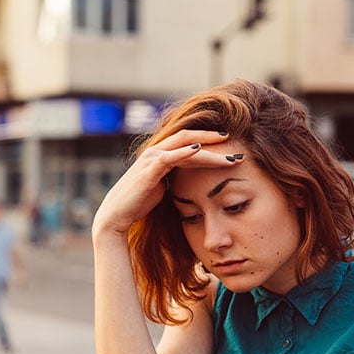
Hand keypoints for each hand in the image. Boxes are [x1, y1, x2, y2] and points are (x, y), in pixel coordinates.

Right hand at [91, 130, 239, 236]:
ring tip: (228, 153)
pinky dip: (185, 151)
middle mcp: (156, 152)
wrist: (117, 215)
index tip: (230, 148)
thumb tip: (188, 180)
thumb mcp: (162, 187)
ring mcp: (152, 158)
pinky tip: (199, 149)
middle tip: (236, 147)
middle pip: (191, 138)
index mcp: (161, 155)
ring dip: (209, 148)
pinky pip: (170, 156)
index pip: (190, 142)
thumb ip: (174, 178)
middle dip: (214, 141)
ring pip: (185, 145)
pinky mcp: (149, 169)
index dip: (210, 143)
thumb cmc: (138, 203)